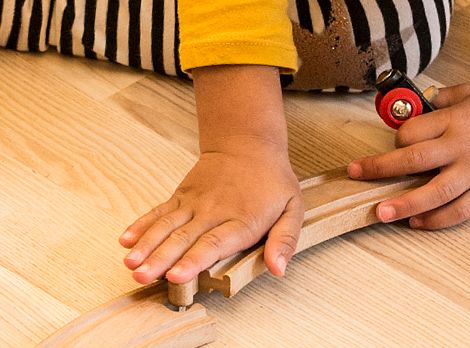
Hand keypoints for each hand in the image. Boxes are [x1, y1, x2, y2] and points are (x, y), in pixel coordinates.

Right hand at [119, 65, 301, 283]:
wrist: (249, 143)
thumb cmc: (273, 181)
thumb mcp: (292, 209)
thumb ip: (285, 240)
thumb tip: (279, 269)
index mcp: (242, 220)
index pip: (215, 243)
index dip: (194, 261)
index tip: (176, 276)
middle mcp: (214, 212)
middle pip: (184, 238)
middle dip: (161, 259)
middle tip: (142, 276)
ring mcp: (194, 203)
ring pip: (167, 226)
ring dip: (146, 245)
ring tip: (130, 263)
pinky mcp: (182, 196)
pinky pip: (159, 211)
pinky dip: (141, 225)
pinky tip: (126, 240)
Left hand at [348, 84, 469, 228]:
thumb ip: (442, 98)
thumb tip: (415, 106)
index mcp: (456, 120)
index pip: (412, 131)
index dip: (397, 139)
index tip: (394, 145)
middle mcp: (462, 147)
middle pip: (414, 160)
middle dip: (380, 169)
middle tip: (356, 176)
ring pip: (434, 192)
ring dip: (405, 204)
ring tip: (381, 213)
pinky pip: (459, 211)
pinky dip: (437, 220)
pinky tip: (418, 224)